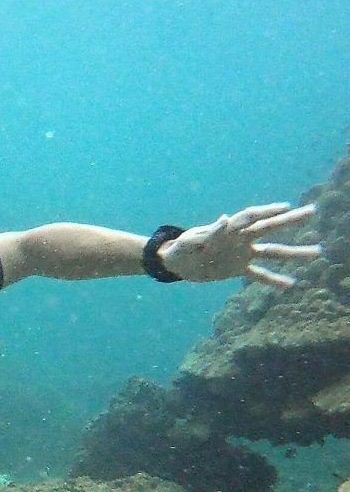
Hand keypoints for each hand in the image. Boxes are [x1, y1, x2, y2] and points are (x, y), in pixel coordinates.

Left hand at [159, 203, 320, 287]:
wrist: (175, 263)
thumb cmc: (180, 248)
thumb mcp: (190, 241)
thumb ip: (210, 232)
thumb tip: (225, 219)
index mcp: (228, 230)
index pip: (251, 216)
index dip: (268, 210)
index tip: (285, 207)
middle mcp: (240, 239)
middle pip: (270, 227)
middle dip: (291, 220)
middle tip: (313, 212)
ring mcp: (242, 254)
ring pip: (273, 252)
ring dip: (294, 253)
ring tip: (316, 252)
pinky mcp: (238, 269)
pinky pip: (259, 275)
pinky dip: (274, 280)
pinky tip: (291, 284)